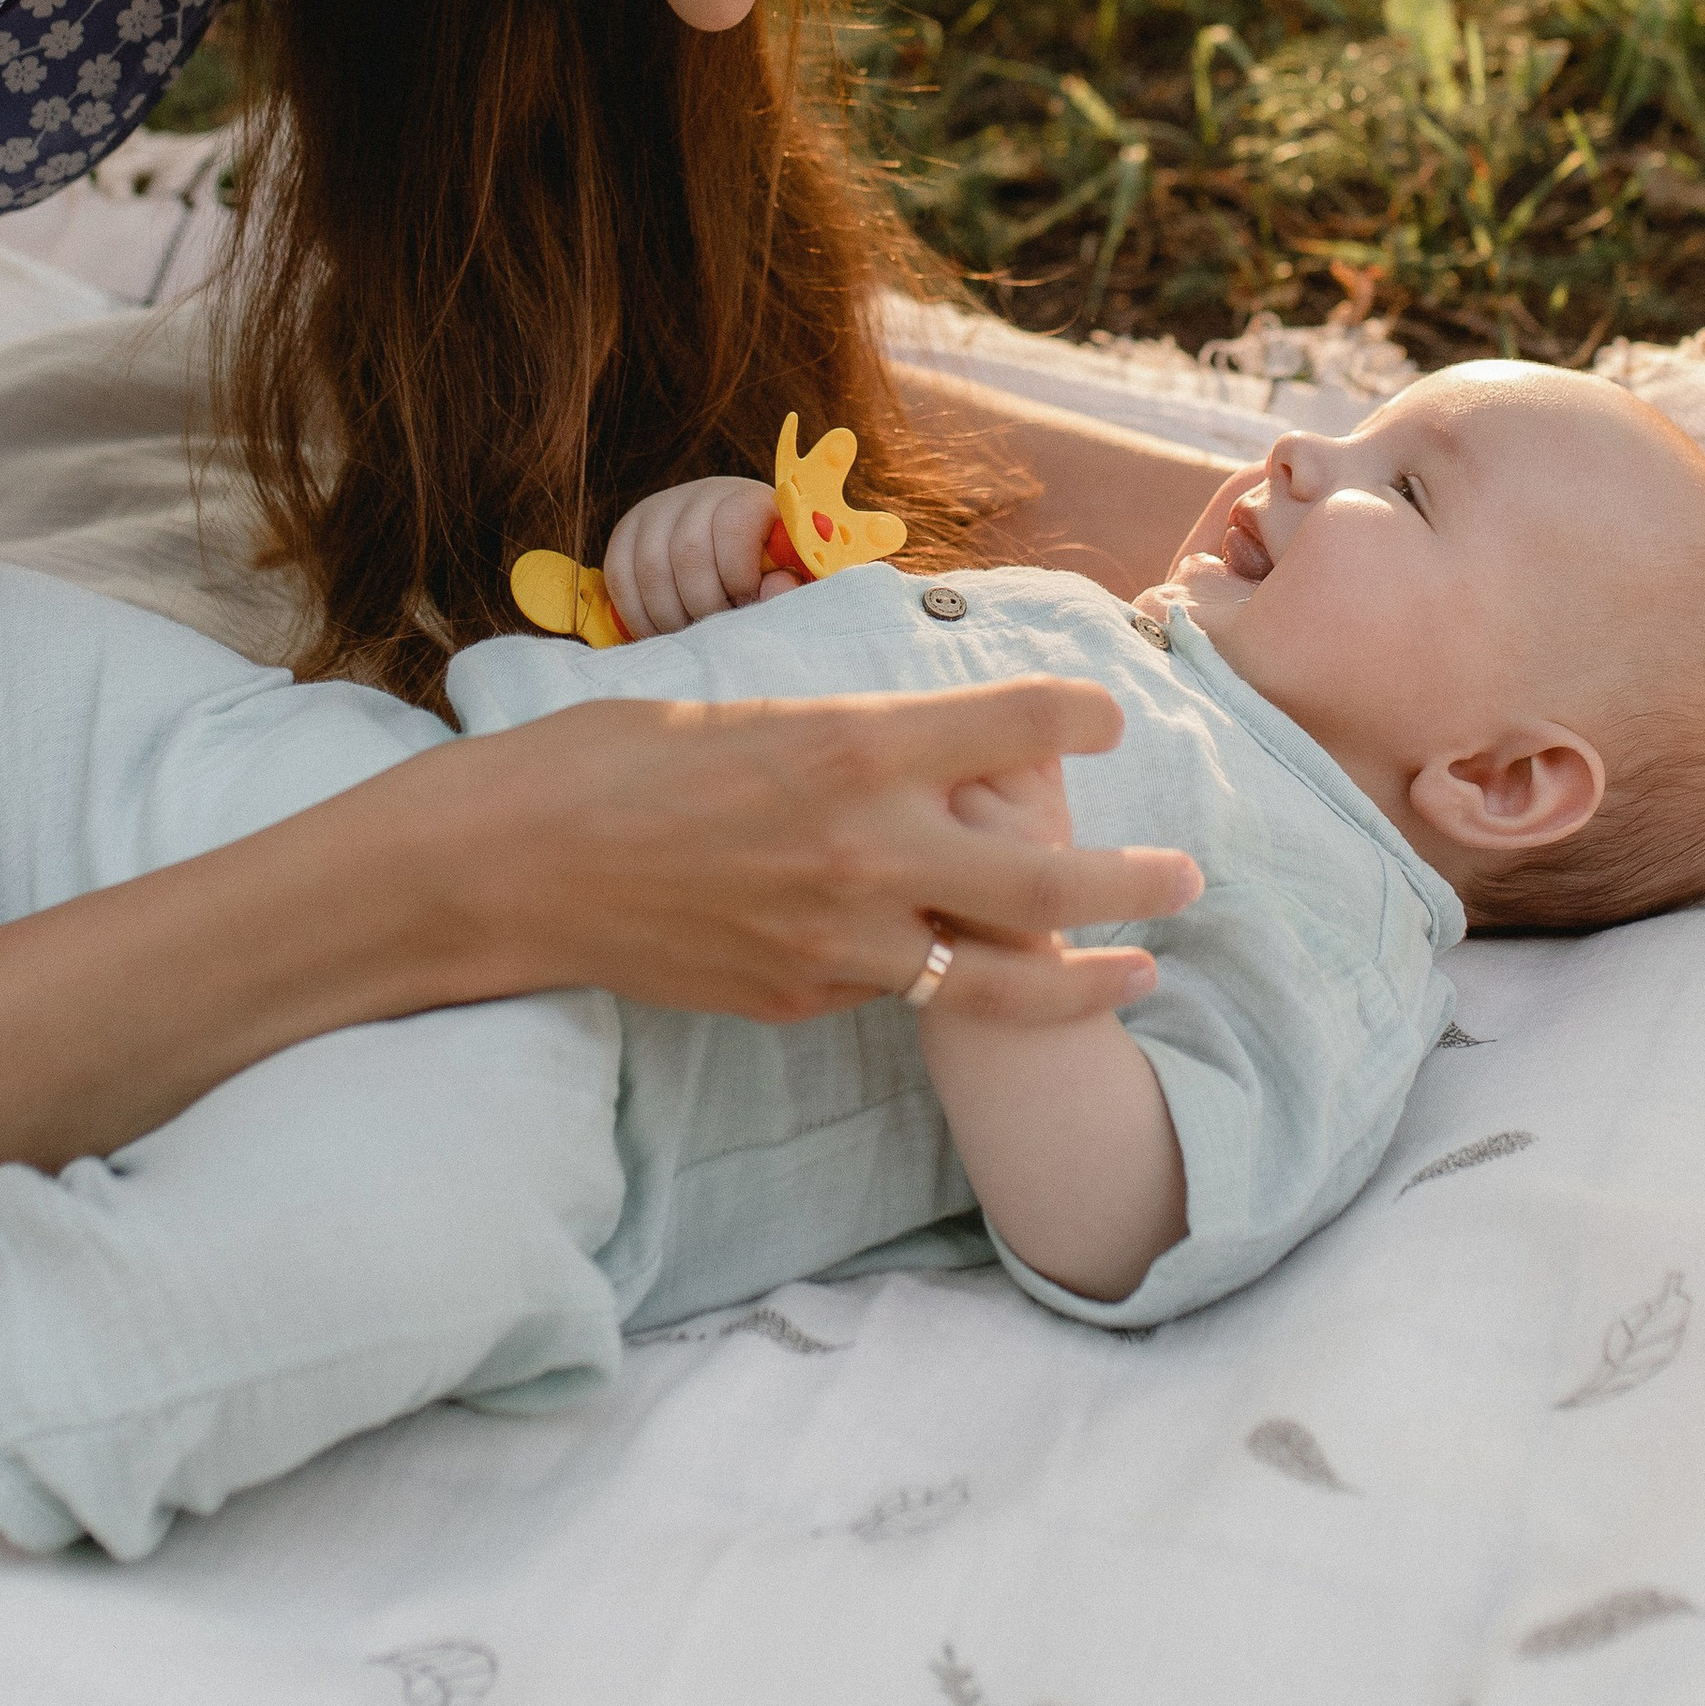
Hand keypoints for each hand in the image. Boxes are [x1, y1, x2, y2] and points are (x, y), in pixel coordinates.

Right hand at [409, 674, 1200, 1027]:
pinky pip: (900, 990)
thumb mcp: (756, 707)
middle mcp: (866, 845)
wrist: (516, 864)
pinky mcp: (802, 998)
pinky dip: (949, 979)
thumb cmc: (619, 756)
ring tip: (1143, 970)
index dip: (1081, 716)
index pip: (1019, 724)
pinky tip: (979, 973)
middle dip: (1136, 883)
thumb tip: (940, 747)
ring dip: (1087, 974)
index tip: (1107, 719)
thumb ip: (858, 737)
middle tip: (1189, 878)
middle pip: (1050, 881)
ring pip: (1000, 975)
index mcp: (855, 743)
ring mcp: (838, 939)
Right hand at [602, 475, 790, 636]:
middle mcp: (699, 494)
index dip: (739, 575)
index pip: (734, 525)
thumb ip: (793, 583)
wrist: (723, 541)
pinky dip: (638, 612)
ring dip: (670, 615)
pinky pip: (620, 575)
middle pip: (689, 553)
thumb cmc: (763, 568)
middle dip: (703, 605)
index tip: (746, 601)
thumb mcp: (787, 573)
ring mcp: (658, 509)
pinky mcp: (626, 530)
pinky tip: (660, 629)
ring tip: (690, 634)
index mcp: (746, 498)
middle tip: (716, 628)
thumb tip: (778, 586)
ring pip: (651, 568)